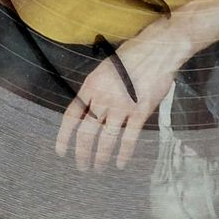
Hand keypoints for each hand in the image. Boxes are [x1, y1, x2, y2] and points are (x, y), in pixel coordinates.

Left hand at [56, 26, 191, 171]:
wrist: (157, 51)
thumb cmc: (131, 56)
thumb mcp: (105, 69)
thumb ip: (96, 90)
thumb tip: (89, 110)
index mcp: (91, 86)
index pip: (71, 116)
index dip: (64, 136)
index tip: (61, 151)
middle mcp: (103, 99)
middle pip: (86, 133)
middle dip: (82, 153)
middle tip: (82, 166)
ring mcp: (121, 107)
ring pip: (106, 140)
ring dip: (100, 158)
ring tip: (98, 168)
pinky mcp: (139, 113)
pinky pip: (129, 139)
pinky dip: (124, 154)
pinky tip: (120, 163)